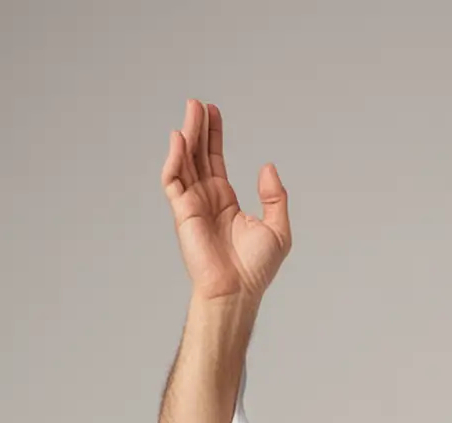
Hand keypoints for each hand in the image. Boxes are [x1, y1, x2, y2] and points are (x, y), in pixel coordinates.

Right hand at [161, 99, 290, 305]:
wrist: (238, 290)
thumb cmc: (256, 269)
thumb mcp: (278, 229)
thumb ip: (275, 197)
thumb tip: (268, 166)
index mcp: (226, 201)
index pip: (214, 160)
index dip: (214, 135)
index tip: (213, 111)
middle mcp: (206, 199)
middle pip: (198, 154)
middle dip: (197, 127)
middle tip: (197, 102)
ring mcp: (193, 205)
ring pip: (185, 162)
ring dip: (186, 135)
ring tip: (191, 110)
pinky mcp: (182, 213)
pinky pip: (173, 180)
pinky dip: (174, 158)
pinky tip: (180, 139)